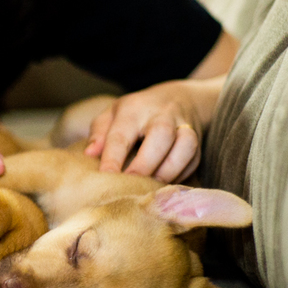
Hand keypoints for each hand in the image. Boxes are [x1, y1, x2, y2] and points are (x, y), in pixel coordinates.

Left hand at [83, 78, 221, 182]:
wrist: (178, 98)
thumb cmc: (136, 112)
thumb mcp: (112, 114)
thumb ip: (99, 133)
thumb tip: (89, 155)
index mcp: (133, 108)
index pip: (122, 134)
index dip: (113, 158)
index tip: (106, 177)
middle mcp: (161, 114)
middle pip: (160, 135)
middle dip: (146, 164)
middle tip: (131, 187)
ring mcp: (184, 126)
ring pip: (186, 146)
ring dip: (169, 170)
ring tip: (151, 189)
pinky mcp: (198, 142)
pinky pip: (194, 160)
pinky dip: (180, 175)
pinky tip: (164, 186)